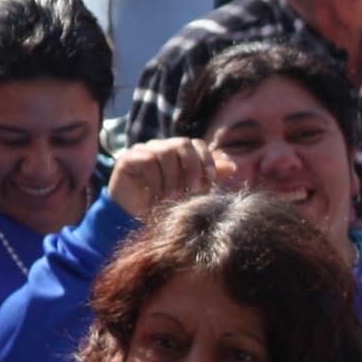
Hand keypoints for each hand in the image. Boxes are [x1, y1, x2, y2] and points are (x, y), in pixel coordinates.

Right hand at [104, 138, 218, 212]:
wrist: (131, 218)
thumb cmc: (163, 205)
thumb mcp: (189, 192)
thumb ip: (207, 177)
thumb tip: (233, 166)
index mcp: (177, 153)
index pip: (197, 144)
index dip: (206, 161)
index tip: (209, 182)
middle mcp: (161, 147)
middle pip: (183, 143)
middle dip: (193, 168)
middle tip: (194, 191)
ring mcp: (143, 150)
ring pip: (165, 152)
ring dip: (173, 178)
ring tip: (172, 198)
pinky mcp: (128, 158)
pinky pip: (147, 160)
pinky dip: (156, 180)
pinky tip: (157, 195)